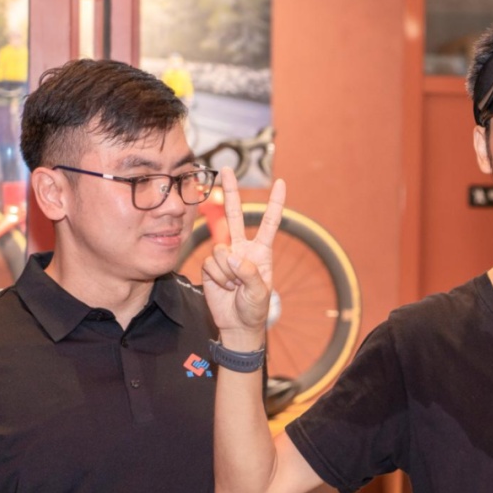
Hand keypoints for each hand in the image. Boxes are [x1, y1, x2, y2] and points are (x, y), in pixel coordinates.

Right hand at [201, 167, 285, 344]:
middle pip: (236, 215)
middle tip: (227, 168)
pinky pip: (211, 263)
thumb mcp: (260, 293)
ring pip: (220, 250)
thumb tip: (232, 255)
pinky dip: (217, 277)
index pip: (269, 222)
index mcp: (262, 251)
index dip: (275, 203)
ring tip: (235, 286)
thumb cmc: (254, 309)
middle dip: (232, 192)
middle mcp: (243, 248)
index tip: (281, 183)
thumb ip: (249, 273)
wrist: (236, 324)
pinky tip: (223, 287)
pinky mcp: (211, 265)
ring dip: (227, 272)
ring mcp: (226, 256)